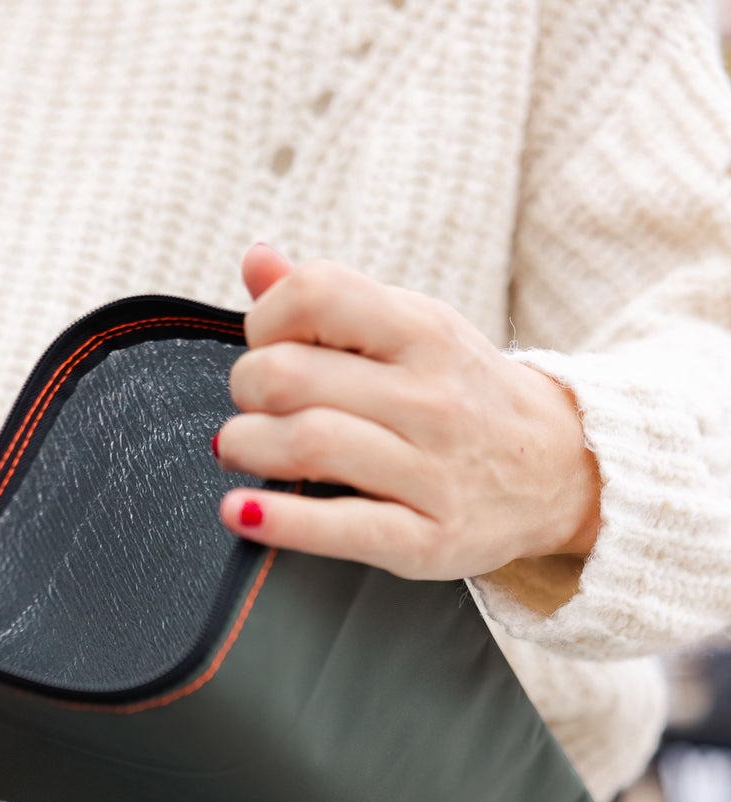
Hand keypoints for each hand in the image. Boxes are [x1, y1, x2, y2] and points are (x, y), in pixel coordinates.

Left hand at [215, 246, 600, 581]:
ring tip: (240, 450)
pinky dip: (278, 520)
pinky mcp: (428, 540)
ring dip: (247, 447)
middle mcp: (431, 397)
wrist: (561, 471)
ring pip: (307, 445)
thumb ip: (333, 302)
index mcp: (424, 331)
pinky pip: (340, 527)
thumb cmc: (464, 396)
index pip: (316, 294)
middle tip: (251, 406)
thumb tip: (256, 261)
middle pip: (291, 376)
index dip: (264, 319)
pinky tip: (241, 511)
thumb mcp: (414, 332)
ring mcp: (433, 472)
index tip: (264, 345)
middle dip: (246, 389)